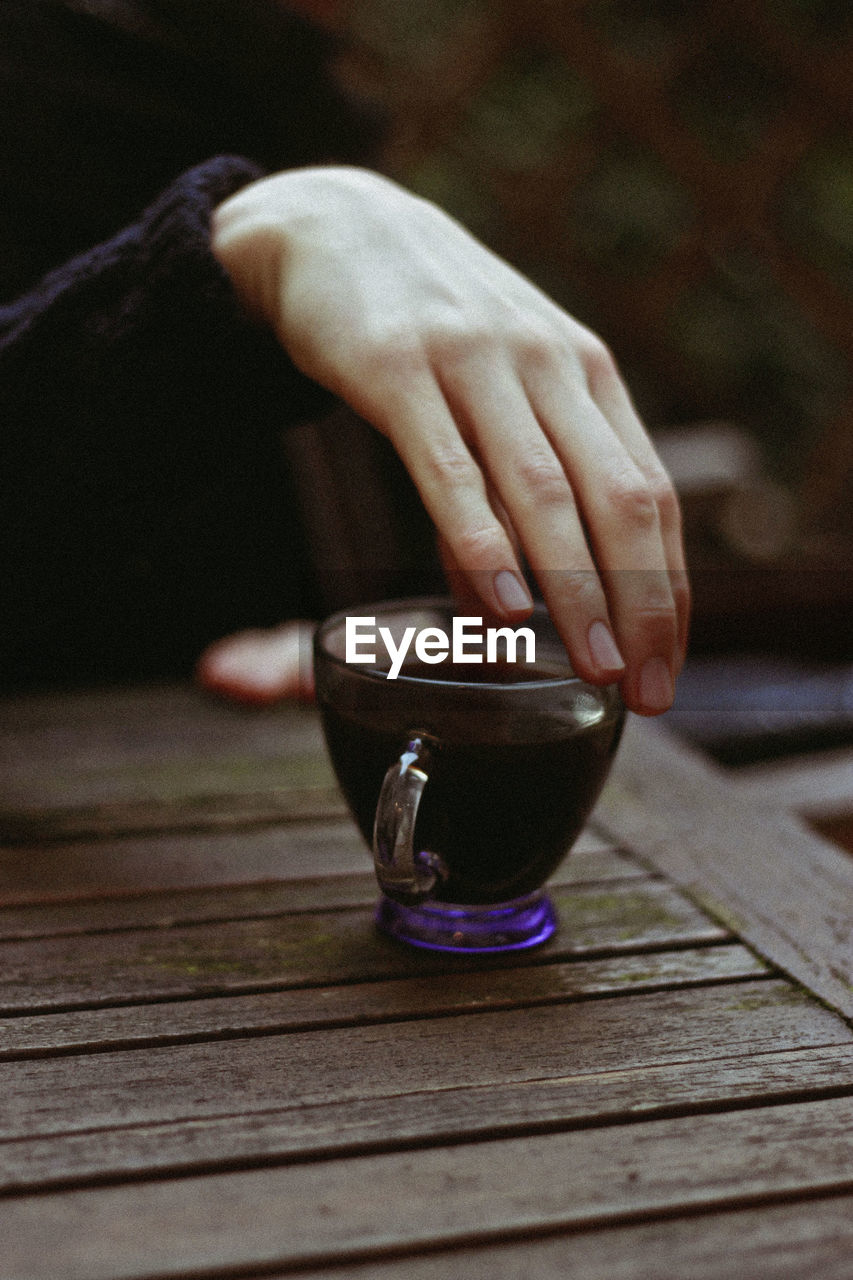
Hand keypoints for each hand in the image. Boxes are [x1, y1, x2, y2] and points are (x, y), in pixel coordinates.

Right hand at [211, 166, 688, 714]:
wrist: (334, 224)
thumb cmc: (426, 324)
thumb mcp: (491, 392)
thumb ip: (504, 495)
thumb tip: (508, 604)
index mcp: (583, 373)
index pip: (652, 493)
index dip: (670, 587)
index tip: (669, 664)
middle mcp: (545, 364)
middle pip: (618, 499)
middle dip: (642, 603)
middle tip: (647, 688)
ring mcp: (475, 361)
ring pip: (544, 490)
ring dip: (577, 587)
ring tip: (595, 666)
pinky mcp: (398, 367)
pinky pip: (450, 465)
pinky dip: (480, 538)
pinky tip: (501, 602)